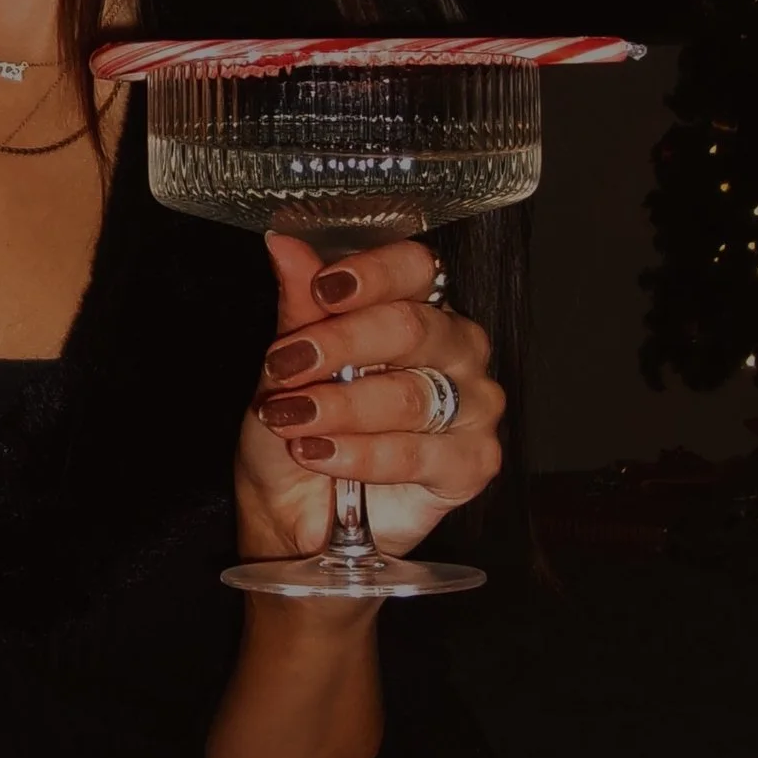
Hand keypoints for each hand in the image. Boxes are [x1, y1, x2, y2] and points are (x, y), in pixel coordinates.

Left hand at [235, 234, 504, 562]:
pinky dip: (363, 456)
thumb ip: (298, 307)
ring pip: (413, 395)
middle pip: (415, 328)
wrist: (295, 512)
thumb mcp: (286, 366)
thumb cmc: (298, 430)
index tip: (323, 289)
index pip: (415, 269)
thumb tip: (284, 246)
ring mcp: (473, 406)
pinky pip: (421, 453)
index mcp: (418, 309)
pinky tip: (323, 455)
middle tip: (288, 364)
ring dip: (342, 407)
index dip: (373, 274)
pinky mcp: (473, 463)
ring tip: (293, 419)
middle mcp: (456, 351)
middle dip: (342, 345)